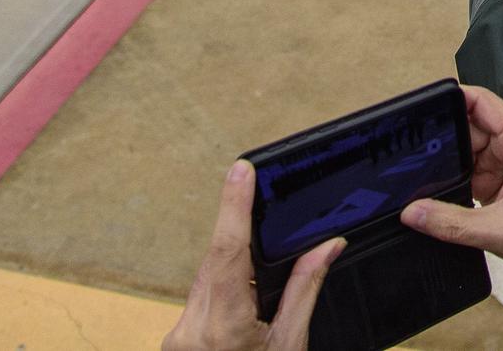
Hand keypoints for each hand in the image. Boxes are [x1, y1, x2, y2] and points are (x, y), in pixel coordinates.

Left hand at [161, 160, 342, 350]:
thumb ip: (304, 291)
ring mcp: (178, 338)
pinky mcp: (176, 342)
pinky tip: (242, 297)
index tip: (241, 171)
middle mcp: (191, 331)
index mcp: (224, 330)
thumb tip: (326, 247)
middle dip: (236, 230)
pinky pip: (199, 300)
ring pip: (205, 279)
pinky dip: (222, 289)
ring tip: (255, 259)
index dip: (234, 206)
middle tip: (253, 192)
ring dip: (230, 263)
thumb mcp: (291, 346)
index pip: (228, 251)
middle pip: (215, 261)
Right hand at [402, 86, 502, 271]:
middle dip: (444, 140)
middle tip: (414, 156)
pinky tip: (441, 190)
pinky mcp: (501, 177)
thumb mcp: (498, 230)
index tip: (422, 110)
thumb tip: (412, 212)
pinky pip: (470, 168)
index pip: (480, 102)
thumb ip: (452, 222)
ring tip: (426, 178)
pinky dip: (455, 178)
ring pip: (466, 148)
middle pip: (468, 125)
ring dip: (449, 163)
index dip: (452, 100)